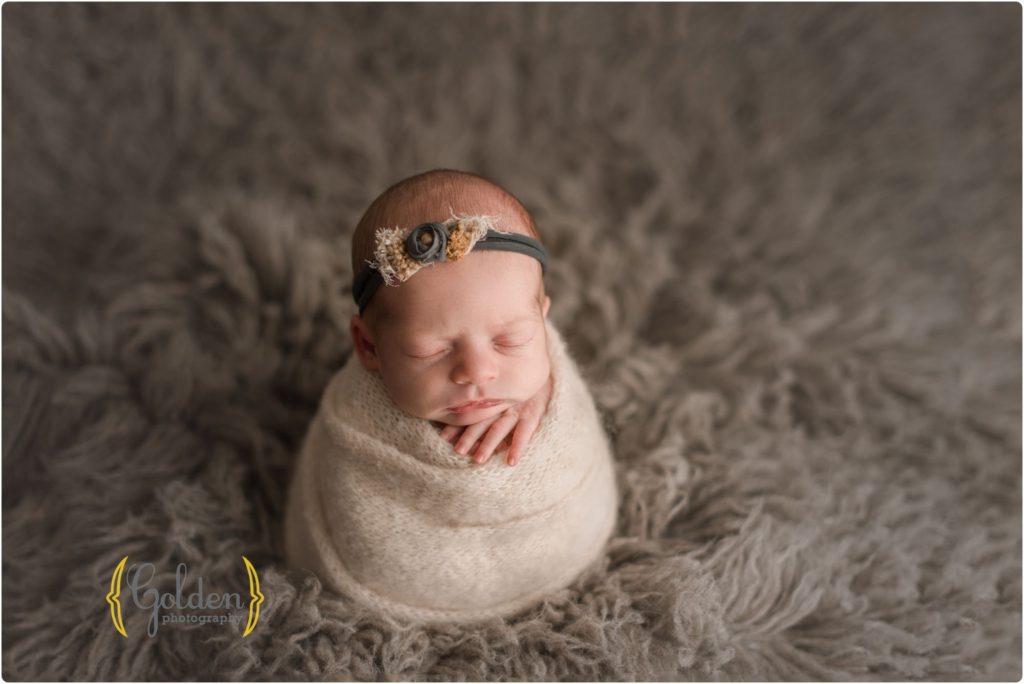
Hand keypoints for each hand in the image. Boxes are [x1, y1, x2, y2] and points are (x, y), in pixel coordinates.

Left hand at [437, 373, 552, 465]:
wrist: (542, 369)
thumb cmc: (517, 378)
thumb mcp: (499, 382)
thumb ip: (483, 394)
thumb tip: (455, 411)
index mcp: (492, 395)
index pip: (472, 412)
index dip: (458, 424)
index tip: (444, 436)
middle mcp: (503, 401)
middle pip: (483, 420)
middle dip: (469, 436)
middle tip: (457, 450)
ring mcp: (518, 407)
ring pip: (500, 428)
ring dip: (488, 444)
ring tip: (477, 459)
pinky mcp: (534, 413)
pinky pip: (526, 432)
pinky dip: (518, 446)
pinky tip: (511, 461)